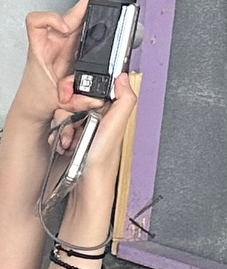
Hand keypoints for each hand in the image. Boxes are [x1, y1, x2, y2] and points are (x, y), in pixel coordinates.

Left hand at [11, 0, 113, 126]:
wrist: (36, 105)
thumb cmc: (39, 98)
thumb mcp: (56, 100)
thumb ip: (76, 99)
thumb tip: (96, 96)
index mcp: (43, 48)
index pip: (38, 21)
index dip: (53, 19)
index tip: (65, 28)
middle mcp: (54, 42)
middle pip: (69, 13)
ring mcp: (64, 43)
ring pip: (77, 16)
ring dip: (91, 1)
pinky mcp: (72, 47)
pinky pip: (82, 27)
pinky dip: (91, 16)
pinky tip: (101, 9)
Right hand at [55, 75, 135, 232]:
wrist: (87, 190)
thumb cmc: (102, 164)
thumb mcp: (116, 128)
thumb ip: (124, 101)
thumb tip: (124, 78)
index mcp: (112, 116)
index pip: (93, 93)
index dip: (82, 95)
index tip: (77, 103)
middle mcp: (100, 122)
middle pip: (75, 103)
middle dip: (69, 114)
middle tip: (74, 128)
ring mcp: (85, 132)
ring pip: (65, 116)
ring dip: (63, 128)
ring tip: (69, 142)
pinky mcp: (73, 142)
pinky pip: (60, 130)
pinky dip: (59, 137)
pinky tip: (63, 146)